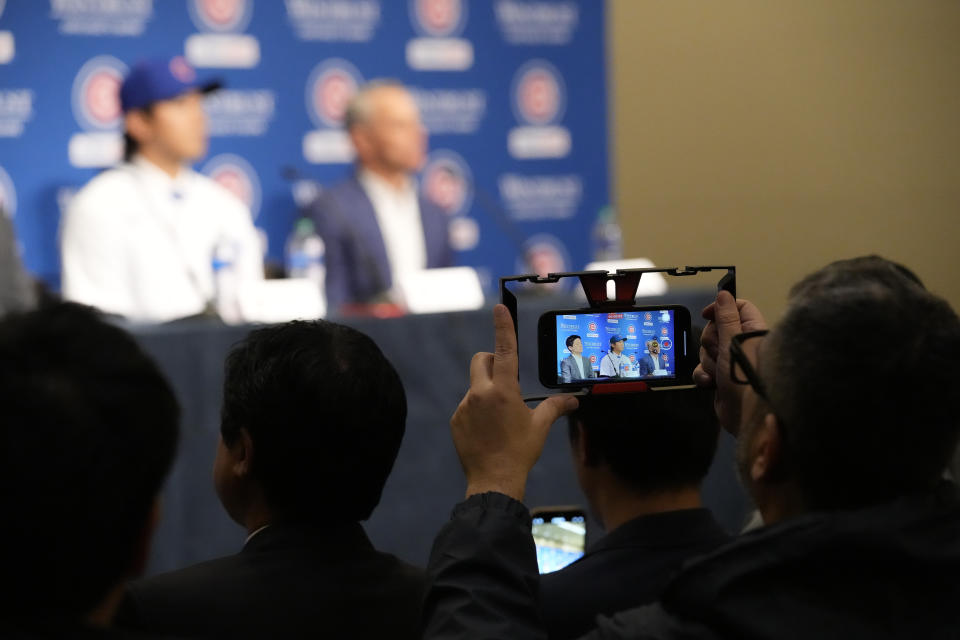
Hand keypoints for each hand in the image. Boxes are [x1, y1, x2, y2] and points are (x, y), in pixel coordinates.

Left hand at [451, 304, 578, 500]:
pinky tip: (487, 431)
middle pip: (481, 360)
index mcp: (504, 391)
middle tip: (505, 379)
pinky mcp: (456, 420)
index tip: (499, 308)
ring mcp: (464, 407)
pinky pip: (466, 406)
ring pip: (475, 386)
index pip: (505, 350)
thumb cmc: (519, 453)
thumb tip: (573, 400)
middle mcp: (480, 394)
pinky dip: (477, 411)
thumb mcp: (539, 427)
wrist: (494, 480)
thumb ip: (555, 407)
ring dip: (486, 392)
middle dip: (492, 362)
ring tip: (499, 419)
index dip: (503, 327)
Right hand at [692, 291, 767, 434]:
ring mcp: (730, 361)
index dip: (720, 308)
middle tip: (719, 352)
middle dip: (710, 342)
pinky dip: (704, 374)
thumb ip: (727, 318)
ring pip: (707, 350)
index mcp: (752, 331)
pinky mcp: (721, 377)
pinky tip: (711, 383)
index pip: (737, 307)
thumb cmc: (746, 378)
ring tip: (719, 373)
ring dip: (707, 361)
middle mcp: (741, 344)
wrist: (746, 417)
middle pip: (715, 329)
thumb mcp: (733, 343)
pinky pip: (703, 367)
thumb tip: (724, 294)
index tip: (707, 315)